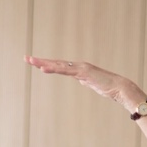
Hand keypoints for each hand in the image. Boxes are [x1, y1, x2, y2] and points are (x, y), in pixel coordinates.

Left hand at [25, 56, 142, 105]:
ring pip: (58, 65)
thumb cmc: (107, 87)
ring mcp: (80, 68)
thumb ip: (85, 80)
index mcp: (78, 69)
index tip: (34, 63)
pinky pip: (66, 71)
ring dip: (44, 63)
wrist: (120, 88)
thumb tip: (82, 80)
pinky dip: (54, 68)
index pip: (59, 66)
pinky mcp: (83, 72)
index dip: (47, 64)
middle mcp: (78, 66)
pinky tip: (43, 68)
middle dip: (40, 61)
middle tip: (26, 58)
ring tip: (31, 61)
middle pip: (55, 63)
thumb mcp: (92, 84)